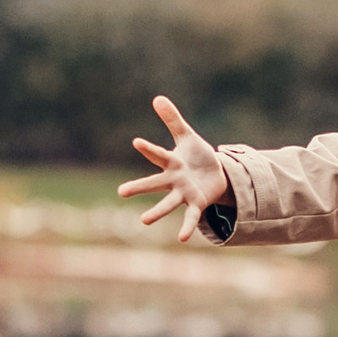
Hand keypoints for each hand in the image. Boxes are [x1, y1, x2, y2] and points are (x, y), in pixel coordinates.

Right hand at [116, 96, 234, 242]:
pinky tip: (182, 238)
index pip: (159, 155)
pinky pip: (191, 216)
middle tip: (121, 192)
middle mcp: (174, 181)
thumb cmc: (197, 156)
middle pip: (156, 183)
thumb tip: (157, 98)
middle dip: (140, 187)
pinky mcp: (197, 204)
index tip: (136, 142)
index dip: (149, 149)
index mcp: (172, 163)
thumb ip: (172, 120)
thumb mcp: (187, 137)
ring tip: (143, 221)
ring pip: (168, 204)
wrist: (216, 176)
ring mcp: (184, 194)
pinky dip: (186, 226)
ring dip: (157, 212)